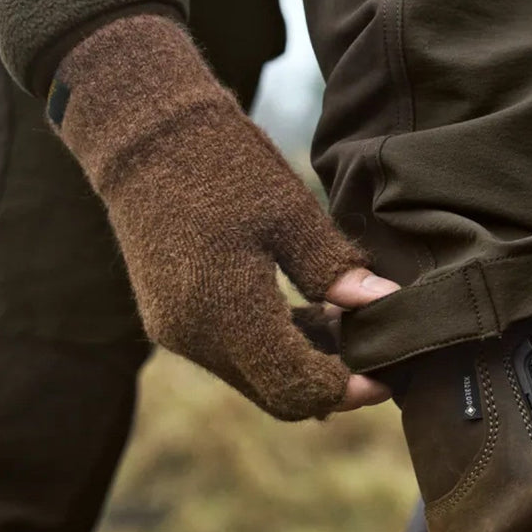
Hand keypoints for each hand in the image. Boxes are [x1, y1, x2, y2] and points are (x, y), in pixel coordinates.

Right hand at [51, 14, 396, 419]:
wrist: (142, 136)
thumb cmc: (222, 164)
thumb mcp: (291, 213)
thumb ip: (335, 270)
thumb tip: (389, 305)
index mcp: (225, 314)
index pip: (298, 388)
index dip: (349, 390)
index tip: (389, 374)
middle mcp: (195, 338)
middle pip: (279, 396)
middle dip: (331, 384)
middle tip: (377, 353)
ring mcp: (178, 333)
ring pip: (258, 380)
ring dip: (306, 365)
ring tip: (350, 324)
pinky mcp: (173, 322)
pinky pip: (236, 357)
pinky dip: (277, 347)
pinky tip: (313, 315)